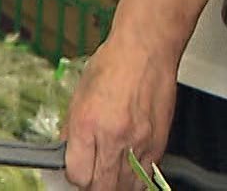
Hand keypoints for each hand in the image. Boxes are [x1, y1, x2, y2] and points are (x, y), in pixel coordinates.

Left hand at [63, 38, 178, 190]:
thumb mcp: (79, 94)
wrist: (147, 48)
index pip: (76, 174)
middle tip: (92, 175)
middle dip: (93, 186)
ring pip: (125, 188)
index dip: (74, 175)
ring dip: (115, 186)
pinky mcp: (158, 143)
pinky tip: (129, 169)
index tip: (76, 170)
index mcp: (86, 124)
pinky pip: (146, 178)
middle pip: (100, 188)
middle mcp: (112, 136)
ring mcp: (138, 142)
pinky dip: (136, 179)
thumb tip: (67, 152)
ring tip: (110, 175)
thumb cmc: (114, 63)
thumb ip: (72, 130)